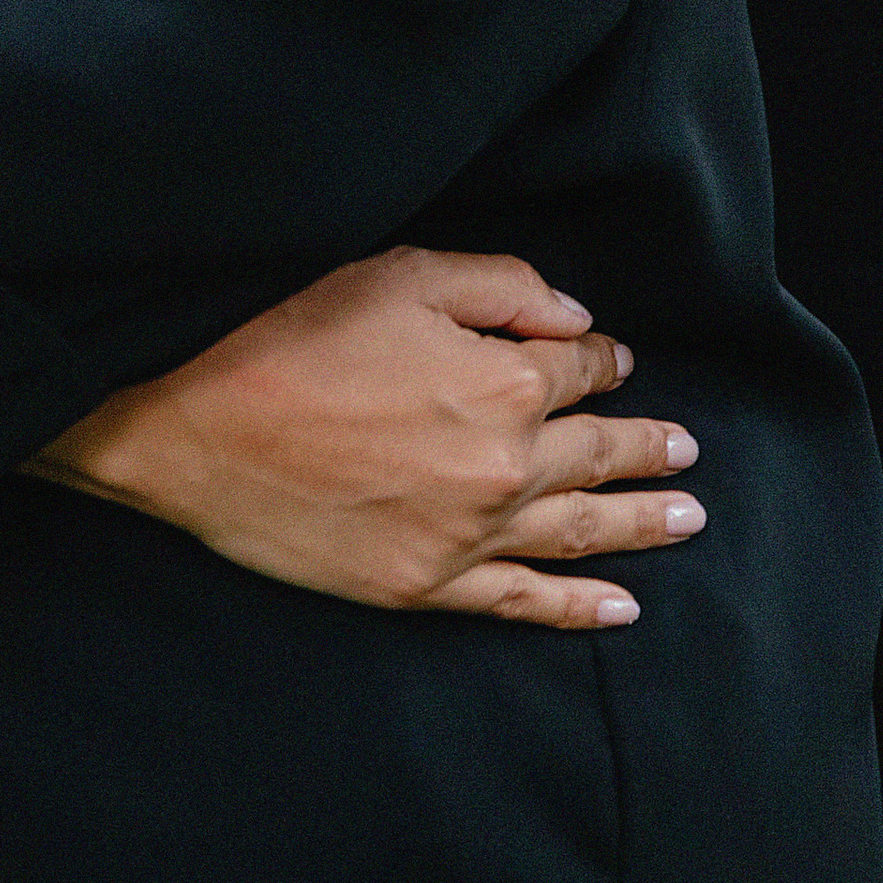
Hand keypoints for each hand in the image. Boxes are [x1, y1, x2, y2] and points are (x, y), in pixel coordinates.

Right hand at [56, 247, 702, 630]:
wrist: (196, 433)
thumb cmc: (288, 341)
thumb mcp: (396, 275)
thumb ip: (500, 285)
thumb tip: (574, 318)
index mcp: (503, 383)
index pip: (576, 370)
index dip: (600, 359)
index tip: (612, 360)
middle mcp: (504, 466)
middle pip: (596, 452)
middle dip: (646, 446)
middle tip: (685, 448)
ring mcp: (468, 536)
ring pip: (580, 531)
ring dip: (640, 522)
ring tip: (687, 516)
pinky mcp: (428, 585)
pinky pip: (524, 601)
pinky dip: (578, 607)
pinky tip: (621, 607)